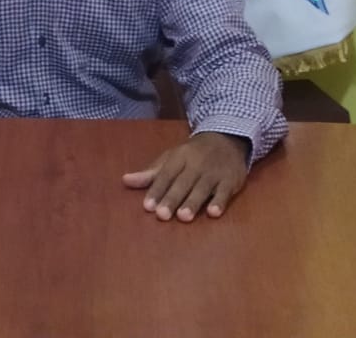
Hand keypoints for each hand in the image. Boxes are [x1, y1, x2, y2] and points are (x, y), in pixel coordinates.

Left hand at [122, 132, 247, 221]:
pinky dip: (220, 201)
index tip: (147, 206)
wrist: (226, 138)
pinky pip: (225, 191)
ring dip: (193, 202)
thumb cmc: (193, 154)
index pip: (166, 174)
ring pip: (202, 188)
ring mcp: (214, 172)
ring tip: (183, 217)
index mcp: (179, 157)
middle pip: (183, 183)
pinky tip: (213, 213)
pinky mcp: (230, 180)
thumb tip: (125, 181)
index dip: (157, 190)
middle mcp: (196, 164)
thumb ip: (151, 173)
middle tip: (162, 215)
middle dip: (172, 198)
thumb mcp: (172, 158)